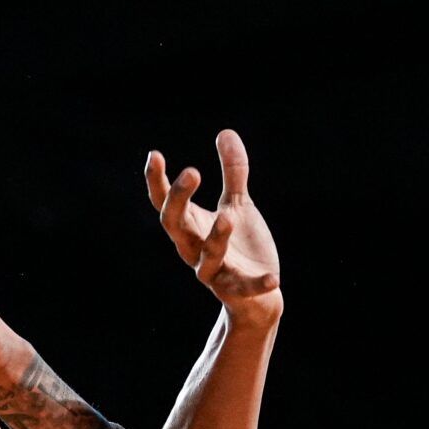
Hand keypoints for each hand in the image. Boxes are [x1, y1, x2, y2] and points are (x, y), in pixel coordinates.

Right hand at [145, 130, 281, 323]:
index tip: (154, 155)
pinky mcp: (237, 290)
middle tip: (192, 172)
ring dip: (215, 238)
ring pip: (207, 257)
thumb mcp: (238, 205)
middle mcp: (193, 249)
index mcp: (191, 227)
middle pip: (175, 226)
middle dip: (180, 201)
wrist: (256, 296)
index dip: (156, 181)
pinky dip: (257, 284)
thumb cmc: (240, 246)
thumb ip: (233, 173)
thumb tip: (225, 132)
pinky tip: (274, 278)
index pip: (164, 203)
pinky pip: (244, 288)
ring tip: (228, 216)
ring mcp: (214, 271)